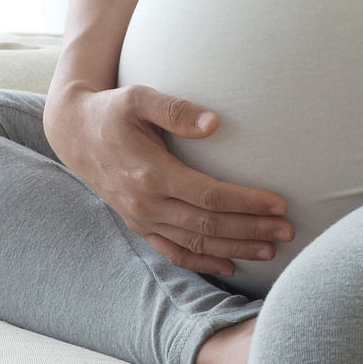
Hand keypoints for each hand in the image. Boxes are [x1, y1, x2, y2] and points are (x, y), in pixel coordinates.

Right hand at [42, 84, 293, 276]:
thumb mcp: (138, 98)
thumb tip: (215, 122)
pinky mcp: (139, 225)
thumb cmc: (111, 110)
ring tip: (271, 250)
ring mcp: (142, 218)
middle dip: (251, 230)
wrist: (74, 134)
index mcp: (151, 173)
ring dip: (235, 249)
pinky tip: (230, 265)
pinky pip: (173, 253)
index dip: (246, 202)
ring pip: (195, 242)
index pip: (209, 195)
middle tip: (288, 231)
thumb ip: (175, 109)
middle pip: (209, 224)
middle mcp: (146, 203)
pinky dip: (202, 262)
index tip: (279, 204)